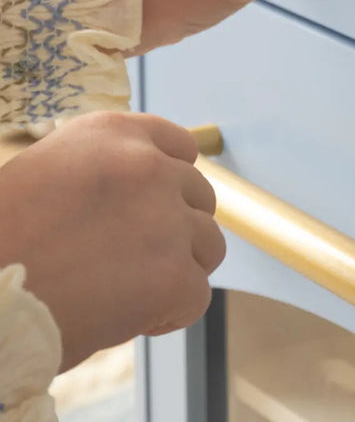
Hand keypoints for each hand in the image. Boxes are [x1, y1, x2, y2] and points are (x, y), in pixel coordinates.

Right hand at [0, 112, 224, 370]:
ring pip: (208, 245)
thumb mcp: (46, 176)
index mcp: (111, 133)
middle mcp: (147, 165)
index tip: (150, 211)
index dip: (171, 185)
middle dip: (174, 230)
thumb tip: (151, 196)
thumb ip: (105, 175)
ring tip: (127, 292)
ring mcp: (165, 219)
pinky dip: (169, 315)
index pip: (181, 148)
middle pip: (199, 197)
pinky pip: (196, 297)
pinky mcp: (172, 276)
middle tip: (127, 262)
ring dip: (178, 270)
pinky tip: (127, 320)